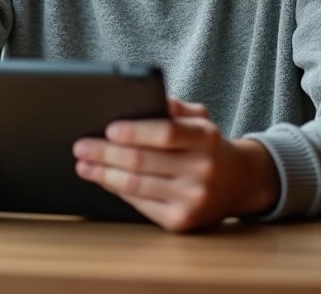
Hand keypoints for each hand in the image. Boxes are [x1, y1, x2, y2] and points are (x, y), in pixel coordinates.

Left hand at [73, 98, 279, 232]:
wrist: (239, 182)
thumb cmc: (208, 145)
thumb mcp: (200, 118)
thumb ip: (173, 107)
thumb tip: (136, 100)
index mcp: (206, 138)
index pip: (166, 133)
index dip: (135, 132)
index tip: (109, 128)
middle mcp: (203, 170)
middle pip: (142, 161)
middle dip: (105, 153)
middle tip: (81, 146)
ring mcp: (192, 199)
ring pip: (136, 185)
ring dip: (103, 174)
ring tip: (83, 164)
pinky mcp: (181, 221)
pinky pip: (139, 204)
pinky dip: (116, 190)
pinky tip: (103, 180)